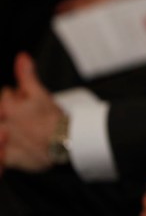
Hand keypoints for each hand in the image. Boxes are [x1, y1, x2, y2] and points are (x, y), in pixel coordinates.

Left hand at [0, 53, 62, 172]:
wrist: (68, 143)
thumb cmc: (56, 120)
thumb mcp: (41, 93)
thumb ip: (27, 75)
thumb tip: (21, 57)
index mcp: (7, 107)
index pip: (6, 95)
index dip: (19, 97)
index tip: (29, 102)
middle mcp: (3, 124)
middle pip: (3, 113)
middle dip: (14, 112)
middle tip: (31, 117)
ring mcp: (5, 142)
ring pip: (4, 130)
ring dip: (10, 128)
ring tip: (30, 130)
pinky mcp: (9, 158)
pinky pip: (3, 155)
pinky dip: (8, 148)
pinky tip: (20, 144)